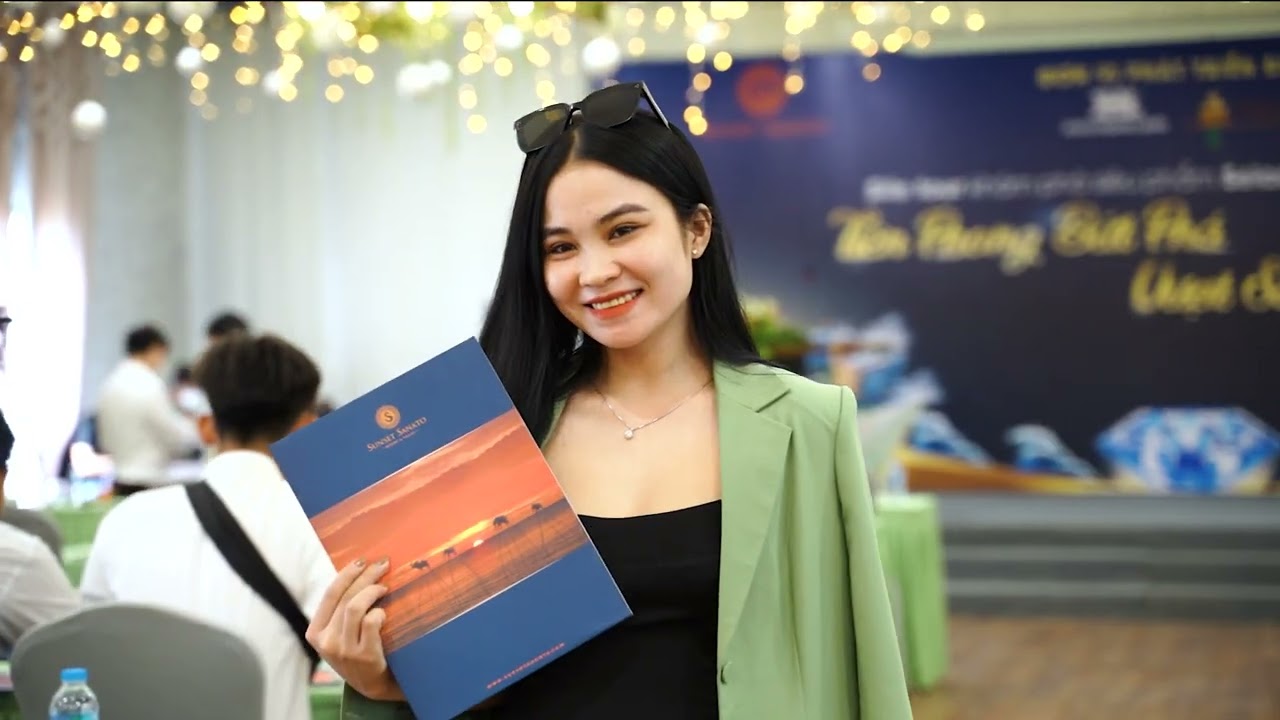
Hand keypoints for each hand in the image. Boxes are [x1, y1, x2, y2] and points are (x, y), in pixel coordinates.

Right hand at [306, 558, 403, 700]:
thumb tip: (358, 572)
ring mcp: (344, 649)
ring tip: (385, 587)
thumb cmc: (357, 652)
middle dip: (365, 576)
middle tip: (382, 565)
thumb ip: (340, 611)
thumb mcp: (338, 634)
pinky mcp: (363, 656)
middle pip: (345, 597)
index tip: (361, 561)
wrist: (372, 684)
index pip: (329, 594)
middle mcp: (326, 641)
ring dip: (373, 590)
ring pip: (355, 607)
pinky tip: (384, 612)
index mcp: (315, 632)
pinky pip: (370, 622)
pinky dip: (379, 612)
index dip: (346, 574)